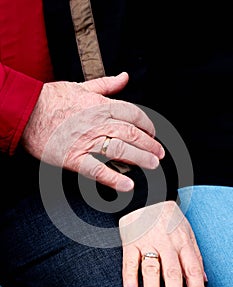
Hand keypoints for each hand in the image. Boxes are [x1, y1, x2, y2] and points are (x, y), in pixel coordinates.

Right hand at [21, 72, 164, 191]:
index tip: (152, 133)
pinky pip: (97, 170)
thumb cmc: (53, 98)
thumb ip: (107, 84)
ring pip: (120, 150)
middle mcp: (98, 123)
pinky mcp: (74, 158)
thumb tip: (125, 77)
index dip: (147, 125)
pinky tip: (127, 185)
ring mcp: (87, 141)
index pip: (133, 114)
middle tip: (159, 154)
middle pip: (132, 134)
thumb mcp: (82, 86)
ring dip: (140, 159)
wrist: (27, 111)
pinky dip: (113, 179)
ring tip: (152, 165)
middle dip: (149, 144)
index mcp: (101, 105)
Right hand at [119, 201, 206, 286]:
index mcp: (182, 241)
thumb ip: (195, 255)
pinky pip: (129, 260)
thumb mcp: (187, 231)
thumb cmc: (169, 218)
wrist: (146, 196)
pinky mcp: (130, 240)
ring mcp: (147, 241)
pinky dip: (129, 276)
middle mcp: (166, 243)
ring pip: (151, 267)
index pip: (191, 268)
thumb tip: (203, 280)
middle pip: (172, 271)